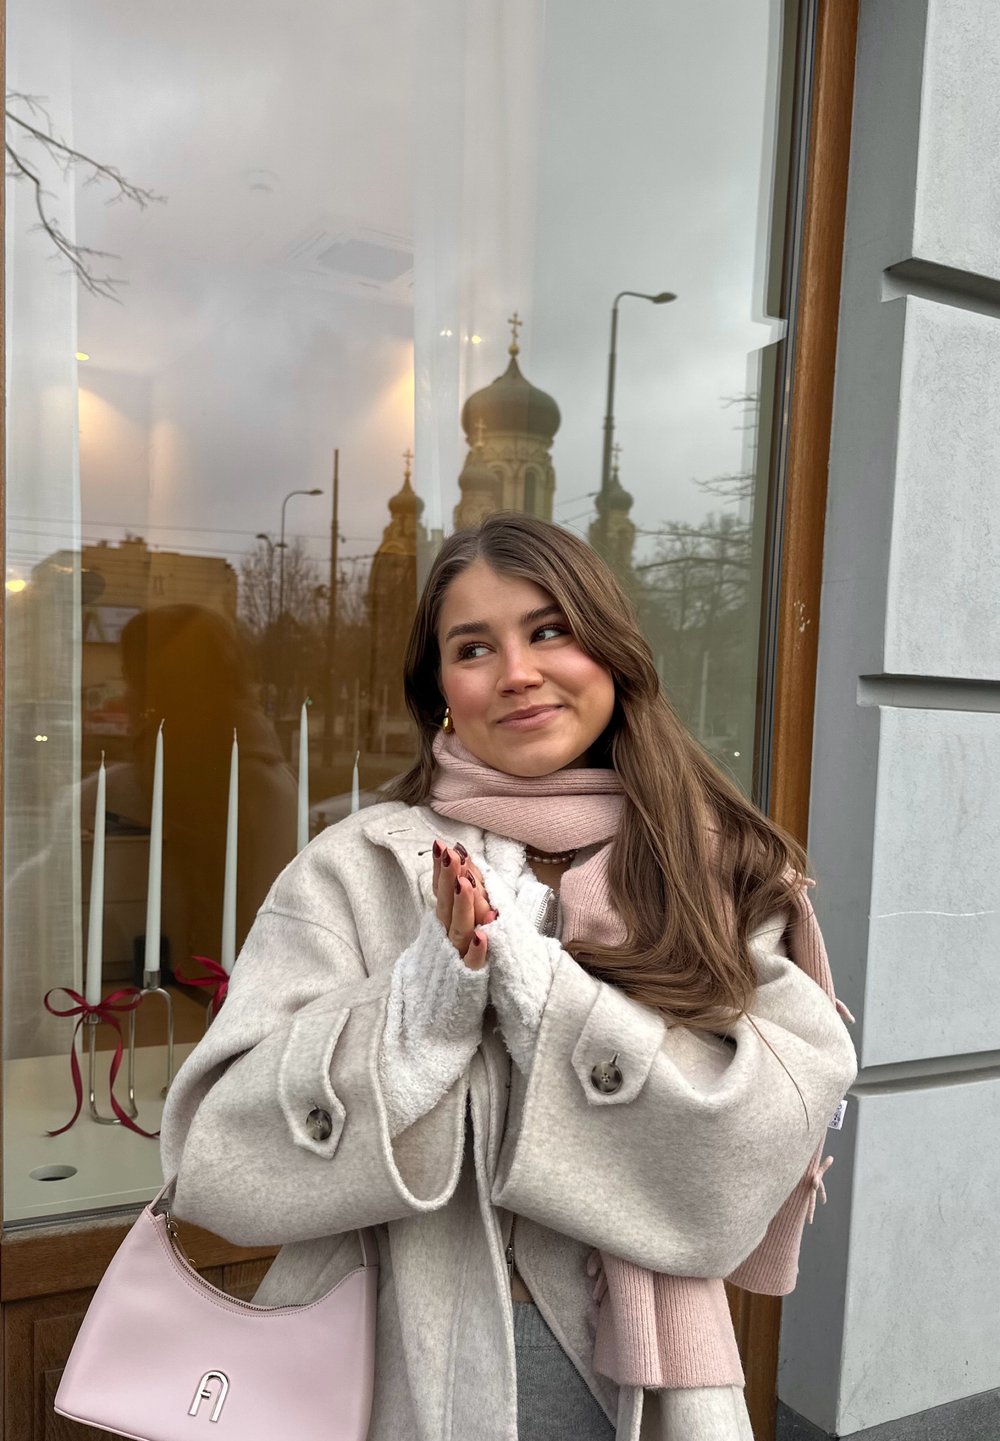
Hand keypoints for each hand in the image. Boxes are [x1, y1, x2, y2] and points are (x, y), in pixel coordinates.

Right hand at [432, 840, 497, 970]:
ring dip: (462, 906)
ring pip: (458, 929)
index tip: (441, 845)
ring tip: (464, 884)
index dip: (440, 870)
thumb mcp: (452, 930)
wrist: (438, 1011)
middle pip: (447, 904)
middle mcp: (448, 936)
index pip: (441, 892)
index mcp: (445, 923)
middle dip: (448, 878)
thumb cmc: (450, 964)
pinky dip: (476, 950)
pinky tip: (482, 936)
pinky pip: (472, 963)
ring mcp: (456, 956)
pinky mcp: (468, 978)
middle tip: (450, 854)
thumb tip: (459, 866)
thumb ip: (454, 903)